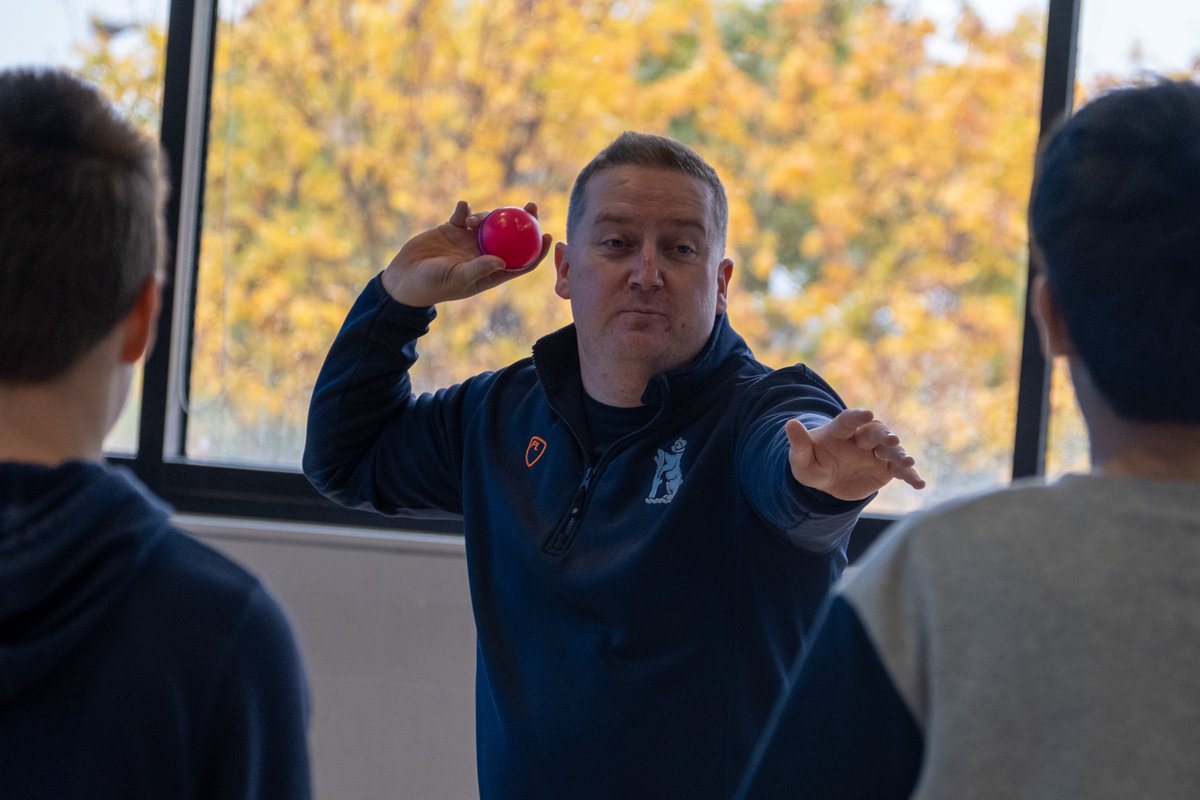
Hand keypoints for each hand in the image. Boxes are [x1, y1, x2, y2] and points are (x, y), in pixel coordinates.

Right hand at [380, 200, 552, 306]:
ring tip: (477, 219)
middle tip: (532, 205)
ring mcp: (468, 242)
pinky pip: (464, 215)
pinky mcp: (451, 229)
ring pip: (489, 223)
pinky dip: (465, 210)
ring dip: (489, 216)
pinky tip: (462, 209)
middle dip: (524, 222)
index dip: (537, 250)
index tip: (548, 235)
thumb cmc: (432, 285)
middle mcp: (482, 255)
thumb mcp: (457, 278)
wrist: (404, 278)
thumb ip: (479, 269)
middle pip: (511, 238)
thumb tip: (502, 261)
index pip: (521, 262)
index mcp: (490, 272)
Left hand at [787, 408, 925, 500]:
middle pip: (874, 433)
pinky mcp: (886, 468)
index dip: (857, 417)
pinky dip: (910, 475)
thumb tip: (789, 423)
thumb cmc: (812, 465)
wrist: (827, 481)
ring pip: (891, 450)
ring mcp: (875, 452)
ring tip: (908, 463)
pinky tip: (919, 484)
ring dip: (900, 455)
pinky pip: (900, 471)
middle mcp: (860, 438)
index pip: (848, 420)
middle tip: (892, 440)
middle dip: (883, 435)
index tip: (867, 414)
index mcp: (839, 431)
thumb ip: (798, 444)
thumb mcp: (800, 460)